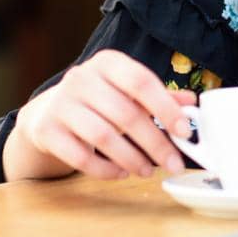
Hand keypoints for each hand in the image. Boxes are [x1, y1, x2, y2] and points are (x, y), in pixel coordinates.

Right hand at [14, 50, 198, 179]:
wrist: (46, 112)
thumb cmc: (97, 100)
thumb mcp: (125, 91)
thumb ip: (158, 97)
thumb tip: (191, 103)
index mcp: (108, 63)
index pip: (141, 82)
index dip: (166, 108)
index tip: (185, 131)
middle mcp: (81, 78)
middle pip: (126, 114)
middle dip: (155, 143)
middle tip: (173, 164)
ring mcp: (60, 103)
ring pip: (103, 136)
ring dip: (131, 159)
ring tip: (148, 171)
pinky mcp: (46, 130)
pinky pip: (80, 156)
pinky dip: (104, 169)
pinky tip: (121, 173)